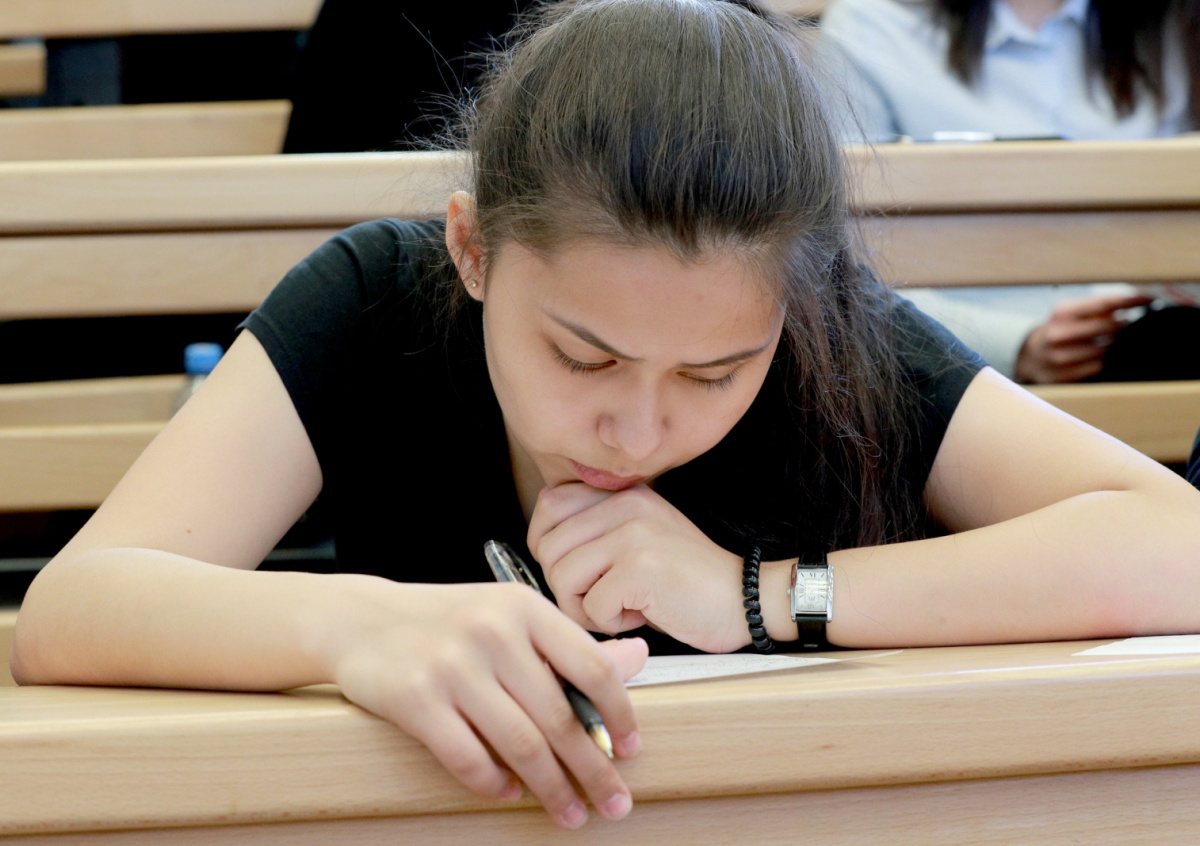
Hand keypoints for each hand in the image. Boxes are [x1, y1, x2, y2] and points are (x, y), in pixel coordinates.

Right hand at [327, 577, 647, 829]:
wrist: (361, 618)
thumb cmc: (447, 621)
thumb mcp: (510, 617)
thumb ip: (569, 645)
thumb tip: (637, 658)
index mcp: (525, 608)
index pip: (592, 667)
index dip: (619, 715)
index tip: (630, 750)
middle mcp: (493, 632)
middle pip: (560, 716)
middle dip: (593, 769)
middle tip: (614, 802)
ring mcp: (452, 666)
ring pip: (521, 744)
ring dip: (551, 788)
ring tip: (569, 812)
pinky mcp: (416, 698)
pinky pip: (468, 757)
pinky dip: (494, 783)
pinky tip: (508, 791)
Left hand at [528, 482, 748, 653]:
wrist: (745, 598)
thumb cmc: (685, 581)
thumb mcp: (639, 538)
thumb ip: (595, 530)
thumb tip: (540, 545)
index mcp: (622, 494)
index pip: (549, 504)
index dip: (547, 544)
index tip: (573, 569)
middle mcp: (625, 505)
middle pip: (548, 547)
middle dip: (565, 586)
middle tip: (601, 597)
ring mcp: (633, 534)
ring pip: (562, 577)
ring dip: (585, 607)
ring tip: (622, 606)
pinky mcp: (640, 569)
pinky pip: (590, 606)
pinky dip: (611, 624)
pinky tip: (642, 615)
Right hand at [1014, 293, 1152, 383]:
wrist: (1030, 356)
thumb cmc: (1060, 330)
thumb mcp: (1071, 312)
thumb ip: (1099, 307)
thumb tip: (1138, 300)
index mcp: (1061, 313)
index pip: (1105, 303)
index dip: (1131, 300)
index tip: (1150, 298)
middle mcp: (1058, 334)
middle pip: (1109, 327)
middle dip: (1123, 324)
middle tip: (1128, 324)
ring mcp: (1058, 357)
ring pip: (1105, 349)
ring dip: (1113, 344)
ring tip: (1108, 341)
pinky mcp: (1061, 376)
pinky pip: (1097, 367)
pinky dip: (1102, 361)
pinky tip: (1098, 356)